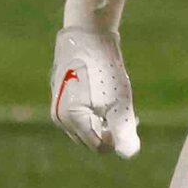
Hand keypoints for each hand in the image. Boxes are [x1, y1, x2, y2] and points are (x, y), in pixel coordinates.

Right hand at [51, 26, 140, 157]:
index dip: (118, 139)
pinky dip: (93, 110)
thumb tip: (128, 155)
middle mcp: (59, 117)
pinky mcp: (60, 94)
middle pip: (90, 139)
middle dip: (109, 131)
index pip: (99, 147)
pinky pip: (78, 113)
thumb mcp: (119, 102)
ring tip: (117, 102)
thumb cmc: (105, 68)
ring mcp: (57, 105)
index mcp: (71, 120)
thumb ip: (124, 131)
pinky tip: (104, 93)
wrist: (87, 32)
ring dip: (102, 121)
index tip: (130, 119)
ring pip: (84, 126)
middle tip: (127, 111)